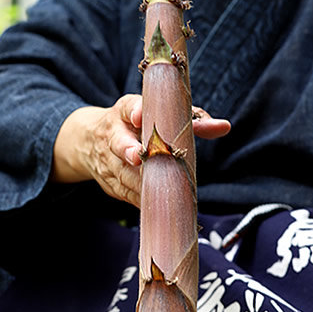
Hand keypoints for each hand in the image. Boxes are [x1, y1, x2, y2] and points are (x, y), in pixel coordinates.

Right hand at [51, 95, 229, 208]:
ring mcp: (108, 161)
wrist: (89, 142)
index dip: (133, 110)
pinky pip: (127, 194)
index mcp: (125, 112)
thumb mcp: (157, 115)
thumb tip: (224, 127)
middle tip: (137, 156)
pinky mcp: (110, 184)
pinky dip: (143, 199)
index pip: (127, 106)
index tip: (138, 114)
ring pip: (124, 174)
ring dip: (140, 181)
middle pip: (119, 143)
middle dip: (127, 150)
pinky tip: (161, 205)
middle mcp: (113, 135)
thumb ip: (191, 120)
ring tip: (159, 187)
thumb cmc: (136, 125)